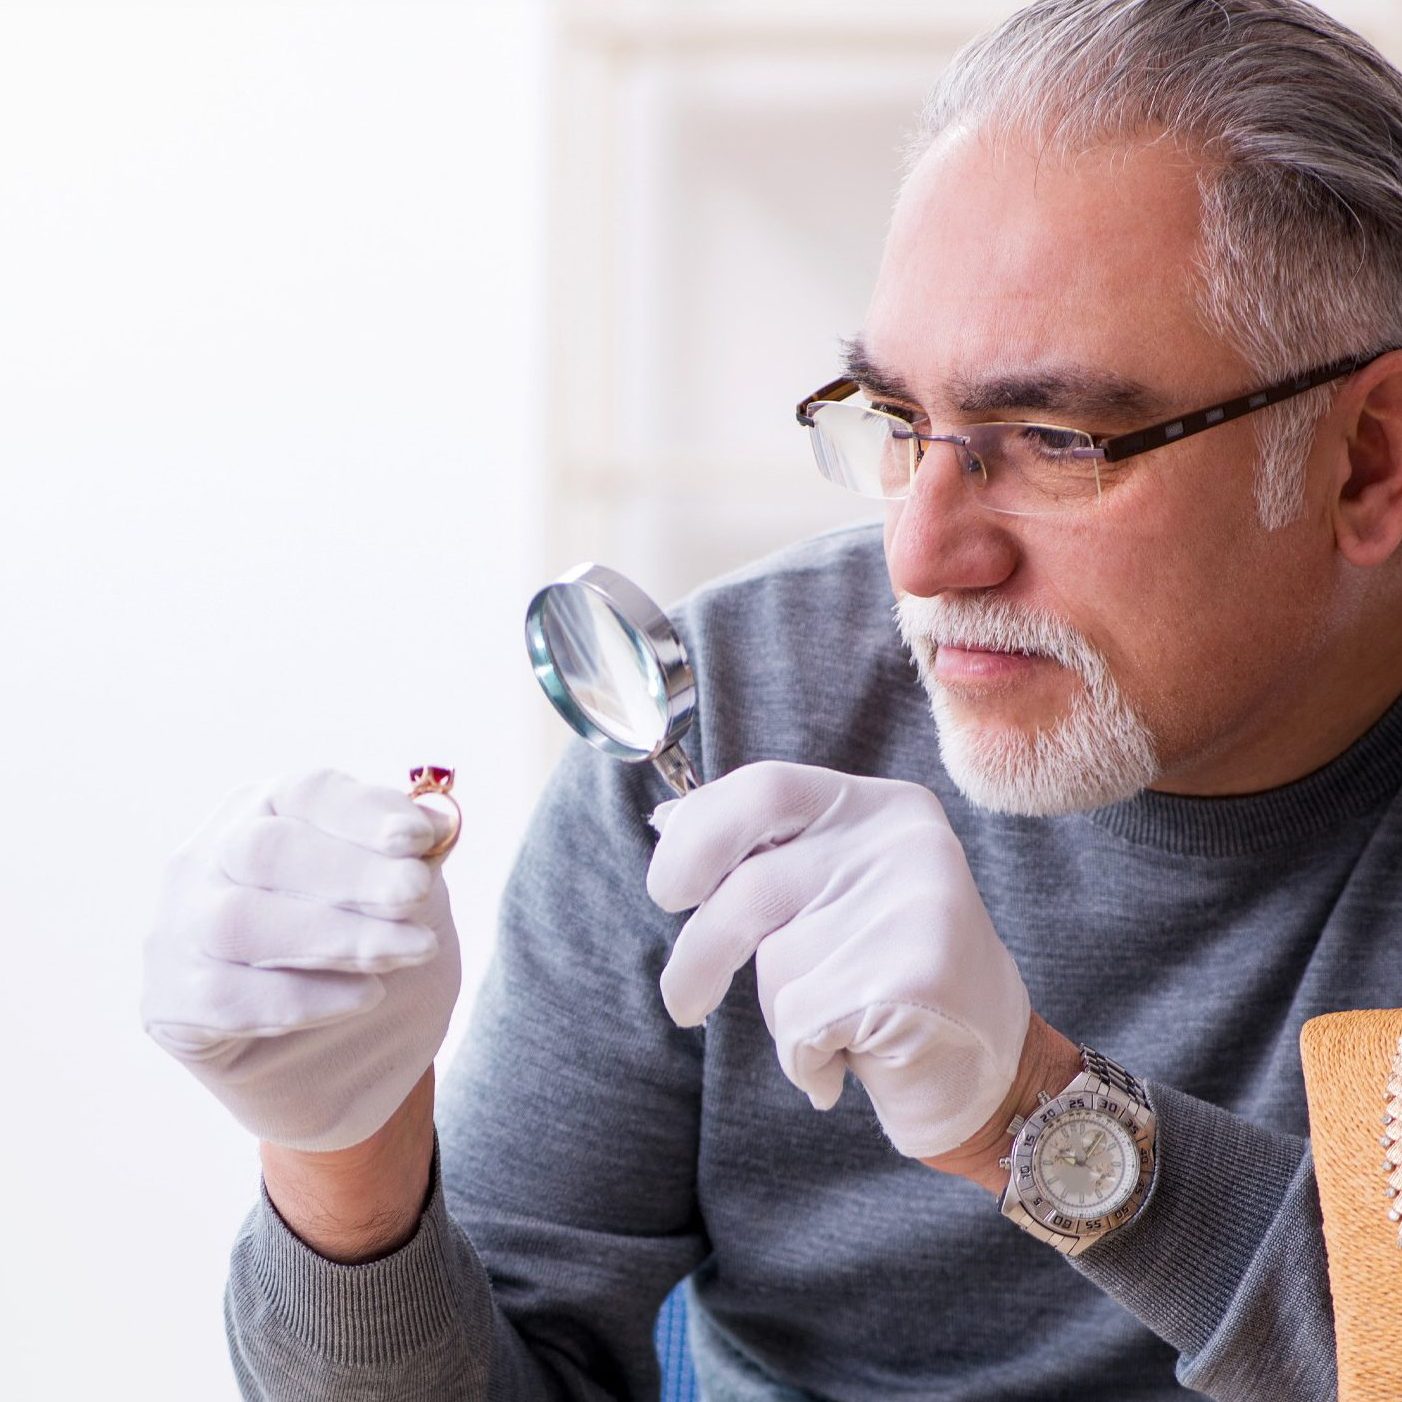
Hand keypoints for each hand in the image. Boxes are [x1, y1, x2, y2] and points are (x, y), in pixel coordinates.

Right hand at [141, 768, 460, 1151]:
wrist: (349, 1065)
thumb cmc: (376, 958)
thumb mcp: (414, 905)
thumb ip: (414, 861)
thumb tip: (433, 822)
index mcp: (269, 811)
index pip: (307, 793)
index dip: (363, 813)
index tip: (420, 838)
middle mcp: (209, 857)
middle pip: (263, 850)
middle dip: (349, 874)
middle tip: (415, 896)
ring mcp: (178, 928)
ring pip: (236, 920)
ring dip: (333, 936)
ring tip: (406, 952)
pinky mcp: (170, 1002)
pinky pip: (223, 995)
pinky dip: (301, 997)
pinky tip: (363, 997)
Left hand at [647, 761, 1028, 1158]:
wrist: (988, 1070)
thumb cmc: (887, 976)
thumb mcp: (827, 893)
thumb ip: (761, 854)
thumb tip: (666, 822)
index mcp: (878, 807)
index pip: (761, 789)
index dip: (696, 837)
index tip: (670, 890)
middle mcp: (904, 840)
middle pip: (753, 882)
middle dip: (701, 947)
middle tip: (684, 998)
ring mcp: (918, 904)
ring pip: (779, 962)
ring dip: (779, 1014)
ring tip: (831, 1024)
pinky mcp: (920, 976)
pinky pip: (805, 1023)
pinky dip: (806, 1059)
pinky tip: (853, 1058)